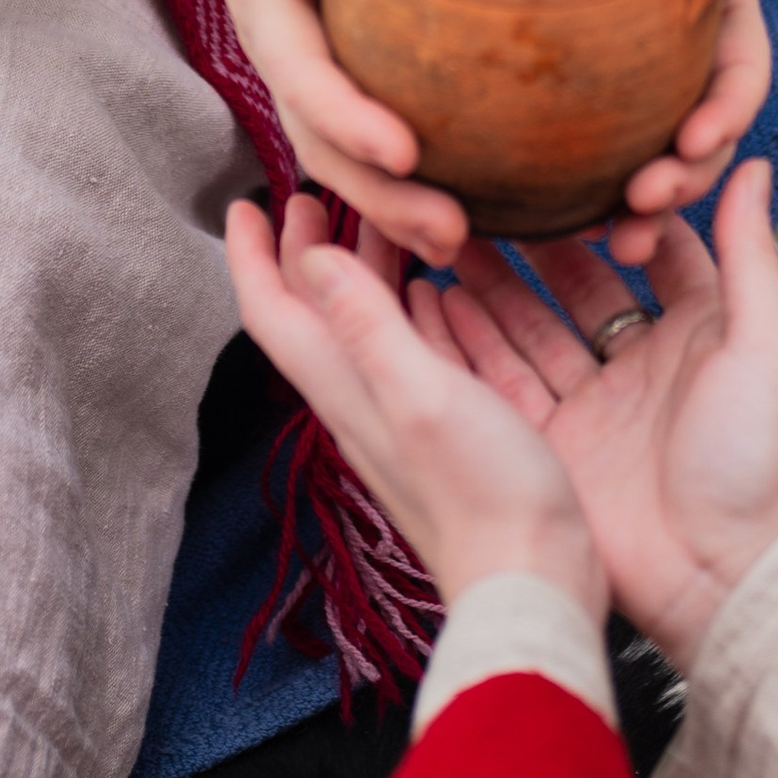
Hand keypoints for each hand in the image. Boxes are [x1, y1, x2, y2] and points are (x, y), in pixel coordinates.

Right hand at [74, 0, 470, 257]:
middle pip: (325, 142)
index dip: (350, 120)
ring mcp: (311, 66)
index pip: (305, 77)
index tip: (406, 150)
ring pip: (344, 153)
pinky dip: (404, 179)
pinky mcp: (342, 66)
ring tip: (460, 246)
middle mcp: (286, 52)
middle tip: (451, 233)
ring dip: (395, 205)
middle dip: (381, 196)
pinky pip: (367, 133)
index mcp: (267, 5)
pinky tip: (464, 206)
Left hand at [226, 192, 605, 617]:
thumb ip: (368, 326)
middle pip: (316, 313)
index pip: (274, 313)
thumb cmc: (483, 495)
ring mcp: (402, 417)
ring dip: (360, 270)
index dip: (254, 257)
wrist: (530, 582)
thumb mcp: (422, 395)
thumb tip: (312, 258)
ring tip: (379, 219)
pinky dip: (409, 307)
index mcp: (346, 389)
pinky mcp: (443, 429)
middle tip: (313, 195)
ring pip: (364, 326)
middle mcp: (362, 400)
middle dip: (305, 252)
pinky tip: (437, 290)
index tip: (246, 203)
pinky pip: (410, 350)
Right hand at [417, 154, 777, 674]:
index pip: (651, 250)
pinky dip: (468, 343)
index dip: (614, 208)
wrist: (715, 580)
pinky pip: (502, 381)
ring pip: (529, 327)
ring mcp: (589, 405)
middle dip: (534, 240)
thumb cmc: (751, 464)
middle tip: (488, 187)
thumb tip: (749, 163)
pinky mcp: (551, 445)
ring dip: (490, 283)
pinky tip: (431, 299)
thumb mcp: (765, 347)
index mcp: (695, 333)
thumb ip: (750, 255)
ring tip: (446, 229)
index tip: (574, 160)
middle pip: (576, 284)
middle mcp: (637, 363)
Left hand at [596, 0, 771, 266]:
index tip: (694, 139)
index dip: (728, 113)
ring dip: (644, 211)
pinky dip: (586, 200)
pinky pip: (593, 163)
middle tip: (645, 203)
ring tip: (613, 242)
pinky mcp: (583, 105)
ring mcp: (637, 90)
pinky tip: (557, 228)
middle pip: (702, 138)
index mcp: (716, 14)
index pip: (741, 74)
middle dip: (686, 180)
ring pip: (653, 164)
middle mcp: (684, 61)